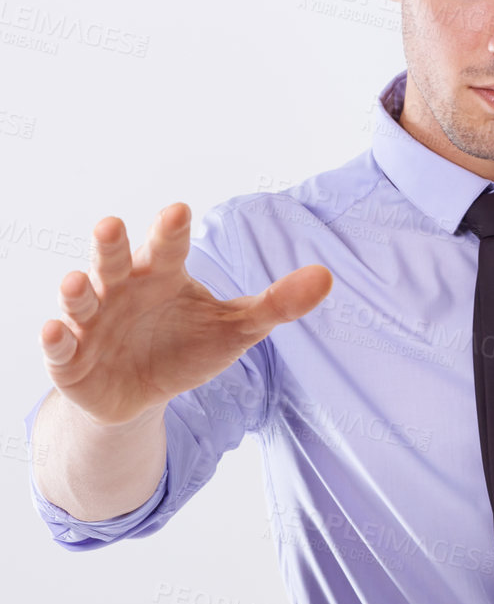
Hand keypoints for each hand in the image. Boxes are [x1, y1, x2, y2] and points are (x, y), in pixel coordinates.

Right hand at [37, 202, 332, 426]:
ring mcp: (92, 322)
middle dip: (111, 245)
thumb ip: (277, 304)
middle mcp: (121, 289)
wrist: (143, 393)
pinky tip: (55, 329)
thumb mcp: (236, 329)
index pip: (167, 247)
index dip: (170, 230)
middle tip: (112, 225)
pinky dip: (56, 338)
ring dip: (77, 289)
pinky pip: (59, 345)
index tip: (179, 209)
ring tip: (80, 281)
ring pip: (80, 299)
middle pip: (114, 260)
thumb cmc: (187, 346)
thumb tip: (327, 276)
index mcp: (161, 274)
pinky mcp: (70, 358)